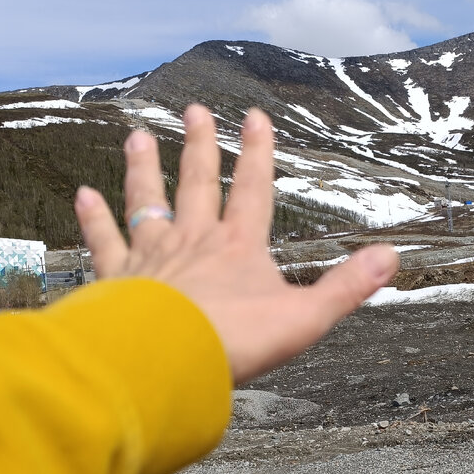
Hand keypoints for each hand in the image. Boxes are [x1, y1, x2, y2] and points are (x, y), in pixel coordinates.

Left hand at [72, 105, 398, 383]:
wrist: (167, 362)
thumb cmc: (235, 342)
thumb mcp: (306, 317)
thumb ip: (346, 287)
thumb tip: (390, 258)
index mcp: (240, 247)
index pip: (253, 189)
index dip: (257, 152)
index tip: (255, 118)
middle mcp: (195, 240)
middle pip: (198, 183)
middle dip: (199, 146)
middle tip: (195, 112)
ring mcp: (153, 256)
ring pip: (148, 201)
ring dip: (143, 168)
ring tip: (137, 137)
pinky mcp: (118, 278)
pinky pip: (104, 241)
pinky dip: (93, 218)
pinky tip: (83, 196)